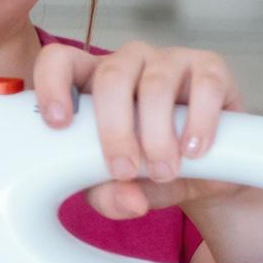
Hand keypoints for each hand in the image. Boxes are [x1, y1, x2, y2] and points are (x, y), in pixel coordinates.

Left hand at [30, 40, 244, 219]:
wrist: (209, 174)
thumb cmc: (151, 168)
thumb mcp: (122, 188)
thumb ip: (110, 195)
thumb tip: (129, 201)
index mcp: (93, 82)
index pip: (60, 61)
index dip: (53, 84)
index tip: (58, 122)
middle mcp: (129, 64)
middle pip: (111, 76)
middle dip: (114, 130)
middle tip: (123, 170)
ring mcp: (169, 61)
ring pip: (155, 84)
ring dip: (157, 136)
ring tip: (164, 170)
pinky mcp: (210, 67)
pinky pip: (205, 86)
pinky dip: (199, 123)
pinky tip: (194, 150)